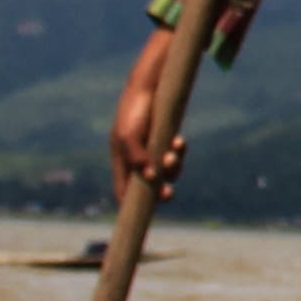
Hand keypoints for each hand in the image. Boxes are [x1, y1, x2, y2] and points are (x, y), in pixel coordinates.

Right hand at [110, 27, 188, 200]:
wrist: (150, 86)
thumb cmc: (134, 110)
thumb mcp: (128, 135)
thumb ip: (136, 157)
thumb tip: (149, 178)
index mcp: (121, 160)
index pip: (123, 190)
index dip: (130, 204)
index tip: (141, 215)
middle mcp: (137, 158)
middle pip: (149, 186)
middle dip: (160, 190)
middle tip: (169, 193)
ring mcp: (152, 149)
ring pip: (166, 171)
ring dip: (172, 167)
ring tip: (172, 156)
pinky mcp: (166, 140)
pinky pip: (175, 154)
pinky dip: (179, 151)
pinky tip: (179, 141)